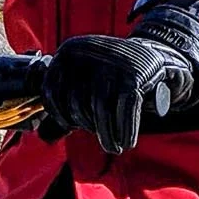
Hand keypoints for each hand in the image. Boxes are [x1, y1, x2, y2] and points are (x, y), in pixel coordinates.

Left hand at [43, 33, 188, 152]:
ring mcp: (112, 62)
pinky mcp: (134, 74)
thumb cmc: (110, 74)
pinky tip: (127, 142)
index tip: (70, 126)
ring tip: (113, 147)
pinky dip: (126, 129)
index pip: (52, 89)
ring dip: (107, 134)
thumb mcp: (85, 78)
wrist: (152, 55)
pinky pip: (125, 109)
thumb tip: (46, 135)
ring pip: (100, 108)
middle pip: (77, 101)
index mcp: (68, 51)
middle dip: (87, 126)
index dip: (59, 114)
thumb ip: (67, 100)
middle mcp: (87, 52)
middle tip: (99, 137)